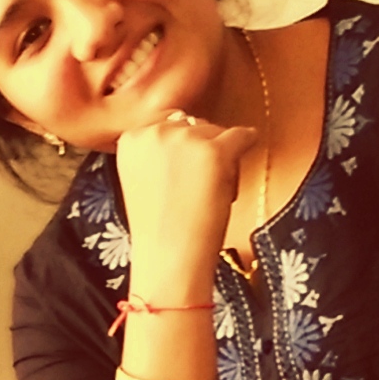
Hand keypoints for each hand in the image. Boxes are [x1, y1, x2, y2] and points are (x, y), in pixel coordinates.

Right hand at [114, 108, 257, 299]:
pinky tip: (246, 150)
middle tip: (199, 182)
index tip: (186, 162)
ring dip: (220, 152)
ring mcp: (186, 139)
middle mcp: (155, 132)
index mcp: (131, 138)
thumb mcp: (140, 177)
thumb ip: (154, 151)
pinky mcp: (215, 151)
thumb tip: (186, 131)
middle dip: (200, 146)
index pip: (165, 122)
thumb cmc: (157, 227)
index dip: (181, 142)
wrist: (169, 257)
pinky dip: (246, 143)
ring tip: (211, 187)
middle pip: (191, 124)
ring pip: (215, 131)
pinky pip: (241, 135)